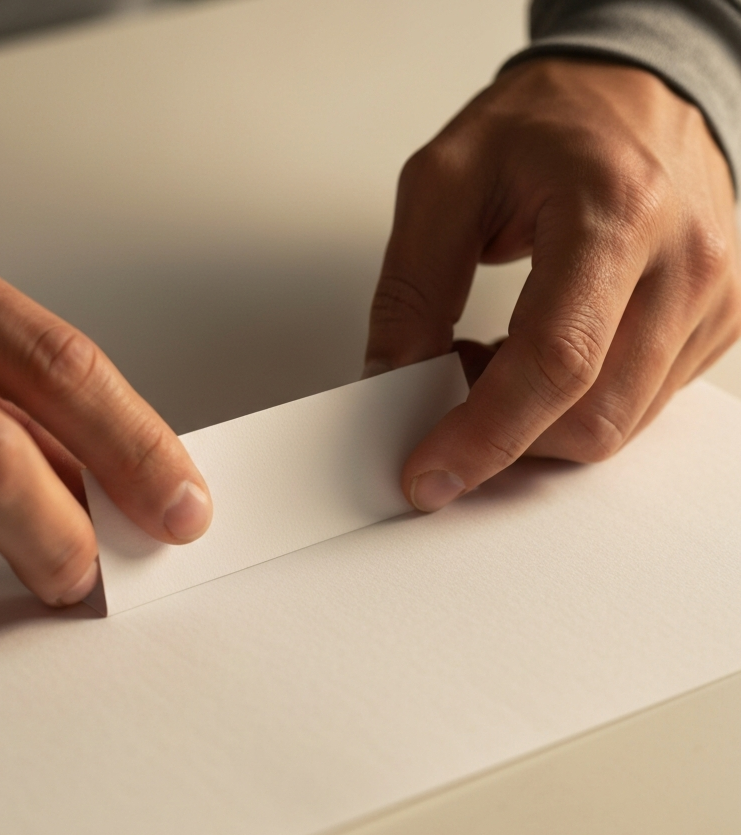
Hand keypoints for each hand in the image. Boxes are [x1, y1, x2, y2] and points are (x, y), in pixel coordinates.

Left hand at [366, 58, 740, 510]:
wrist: (631, 92)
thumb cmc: (546, 125)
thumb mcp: (444, 181)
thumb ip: (411, 288)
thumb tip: (393, 384)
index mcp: (617, 212)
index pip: (555, 363)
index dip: (485, 435)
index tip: (429, 474)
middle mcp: (685, 261)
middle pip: (591, 417)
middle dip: (503, 435)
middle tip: (449, 384)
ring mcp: (714, 299)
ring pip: (614, 427)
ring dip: (534, 421)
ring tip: (494, 356)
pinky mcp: (718, 325)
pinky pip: (637, 409)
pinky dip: (572, 407)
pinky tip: (544, 356)